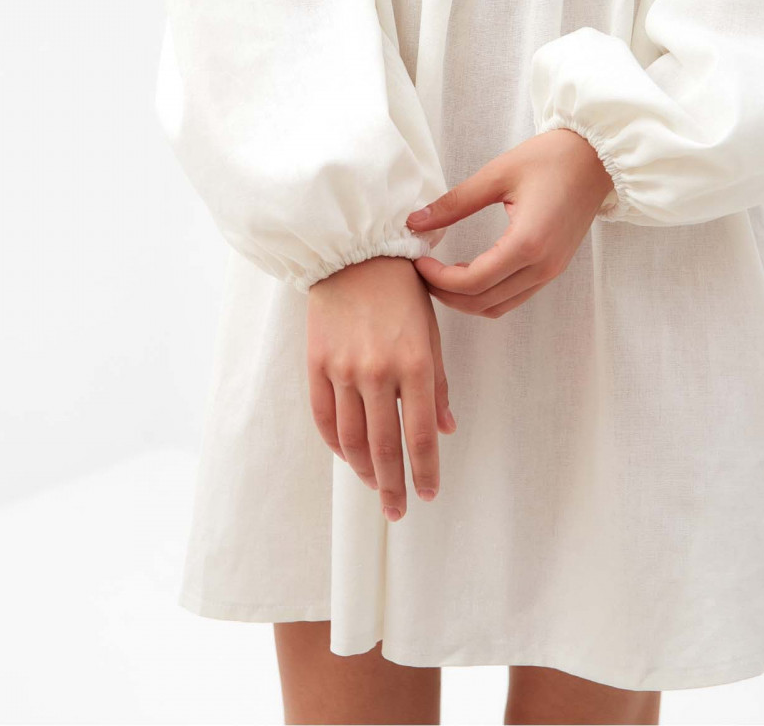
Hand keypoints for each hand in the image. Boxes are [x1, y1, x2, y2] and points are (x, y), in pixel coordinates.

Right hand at [306, 255, 455, 521]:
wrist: (355, 254)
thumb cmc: (403, 290)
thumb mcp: (432, 332)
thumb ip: (438, 384)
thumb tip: (446, 429)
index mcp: (415, 364)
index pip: (420, 436)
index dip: (424, 471)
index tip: (428, 494)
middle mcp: (378, 372)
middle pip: (383, 446)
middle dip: (393, 485)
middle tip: (398, 511)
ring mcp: (343, 369)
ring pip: (350, 438)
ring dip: (364, 470)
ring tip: (375, 487)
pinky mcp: (317, 364)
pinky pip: (324, 416)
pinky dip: (335, 444)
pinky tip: (348, 457)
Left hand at [404, 128, 615, 317]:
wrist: (596, 158)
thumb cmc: (551, 159)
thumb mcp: (496, 175)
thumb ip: (454, 203)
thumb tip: (415, 222)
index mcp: (528, 242)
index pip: (473, 282)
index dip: (439, 279)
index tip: (418, 262)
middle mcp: (542, 266)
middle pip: (482, 302)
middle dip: (445, 293)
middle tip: (421, 273)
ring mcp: (550, 271)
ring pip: (498, 307)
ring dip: (464, 299)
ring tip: (439, 276)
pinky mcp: (553, 269)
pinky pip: (513, 297)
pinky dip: (485, 294)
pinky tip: (466, 273)